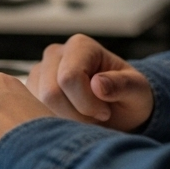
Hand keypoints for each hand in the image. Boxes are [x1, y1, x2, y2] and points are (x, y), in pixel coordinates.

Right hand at [26, 34, 153, 131]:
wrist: (119, 108)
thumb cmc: (129, 96)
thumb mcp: (137, 91)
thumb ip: (122, 85)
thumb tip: (98, 84)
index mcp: (81, 46)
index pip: (69, 78)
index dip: (87, 103)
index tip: (105, 111)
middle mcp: (55, 54)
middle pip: (51, 93)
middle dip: (75, 115)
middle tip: (96, 118)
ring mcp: (39, 72)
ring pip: (39, 105)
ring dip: (65, 120)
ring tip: (85, 118)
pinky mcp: (31, 90)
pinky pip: (33, 112)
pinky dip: (54, 122)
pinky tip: (72, 120)